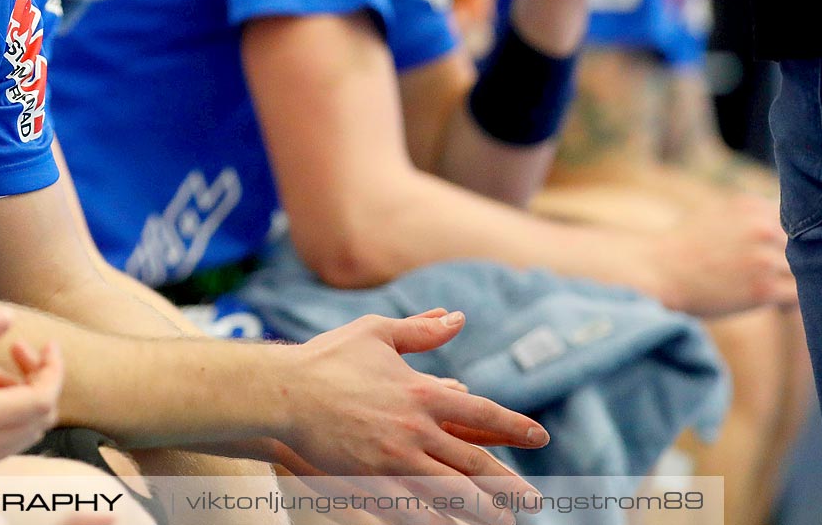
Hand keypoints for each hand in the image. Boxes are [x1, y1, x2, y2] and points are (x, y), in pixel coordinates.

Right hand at [0, 310, 62, 475]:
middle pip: (40, 419)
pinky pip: (2, 447)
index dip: (53, 370)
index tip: (46, 344)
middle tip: (16, 352)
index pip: (44, 400)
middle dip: (39, 381)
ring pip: (23, 434)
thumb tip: (9, 318)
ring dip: (21, 400)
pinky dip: (3, 419)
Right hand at [280, 311, 544, 524]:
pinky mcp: (371, 481)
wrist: (282, 393)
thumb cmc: (326, 359)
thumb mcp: (375, 333)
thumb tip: (456, 317)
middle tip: (534, 502)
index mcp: (422, 391)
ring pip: (451, 493)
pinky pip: (414, 509)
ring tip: (503, 523)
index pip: (482, 412)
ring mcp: (394, 459)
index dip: (513, 426)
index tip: (539, 437)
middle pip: (475, 463)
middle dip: (508, 485)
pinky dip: (437, 520)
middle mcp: (416, 428)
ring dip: (481, 511)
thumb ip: (420, 330)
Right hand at [650, 193, 795, 316]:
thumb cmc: (685, 247)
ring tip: (773, 291)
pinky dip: (795, 302)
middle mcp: (761, 228)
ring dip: (795, 282)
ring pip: (806, 270)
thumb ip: (752, 215)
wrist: (658, 273)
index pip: (797, 219)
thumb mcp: (717, 213)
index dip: (794, 238)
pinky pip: (800, 296)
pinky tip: (777, 306)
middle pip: (805, 245)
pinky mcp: (763, 290)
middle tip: (778, 276)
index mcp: (751, 205)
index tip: (779, 253)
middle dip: (797, 260)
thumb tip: (786, 227)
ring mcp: (764, 259)